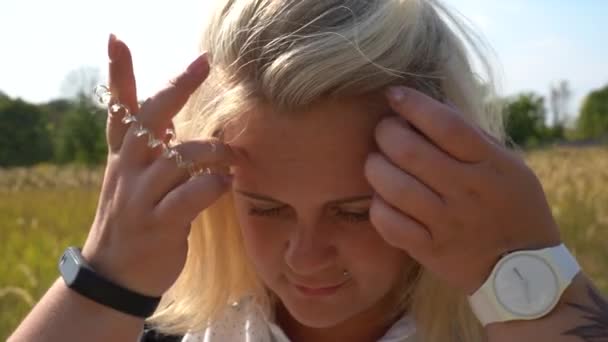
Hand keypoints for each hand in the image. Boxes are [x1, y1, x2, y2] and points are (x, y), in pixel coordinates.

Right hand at [81, 34, 237, 296]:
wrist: (115, 275)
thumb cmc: (135, 221)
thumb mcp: (133, 182)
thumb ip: (151, 153)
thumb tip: (178, 126)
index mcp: (122, 159)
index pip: (118, 111)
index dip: (118, 75)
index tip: (117, 39)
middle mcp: (127, 171)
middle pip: (148, 120)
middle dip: (176, 89)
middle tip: (202, 63)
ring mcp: (140, 197)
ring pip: (179, 157)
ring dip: (214, 151)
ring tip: (234, 156)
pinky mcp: (159, 223)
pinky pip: (192, 195)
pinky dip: (214, 185)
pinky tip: (226, 185)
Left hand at [364, 86, 561, 294]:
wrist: (522, 270)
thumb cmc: (512, 206)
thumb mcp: (508, 166)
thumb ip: (473, 138)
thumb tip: (431, 108)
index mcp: (490, 164)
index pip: (446, 125)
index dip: (414, 104)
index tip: (395, 94)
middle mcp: (466, 191)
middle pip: (410, 151)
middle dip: (386, 132)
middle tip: (384, 130)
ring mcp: (446, 223)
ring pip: (394, 186)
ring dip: (375, 166)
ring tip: (376, 161)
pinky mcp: (430, 250)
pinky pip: (390, 224)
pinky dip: (377, 206)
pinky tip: (381, 197)